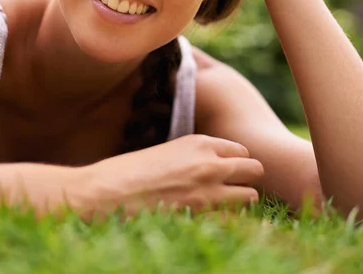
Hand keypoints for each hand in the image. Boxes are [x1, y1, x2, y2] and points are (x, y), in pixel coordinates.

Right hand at [79, 135, 263, 220]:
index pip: (241, 150)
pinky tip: (213, 221)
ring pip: (252, 195)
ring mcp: (209, 189)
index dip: (235, 162)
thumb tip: (214, 169)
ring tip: (223, 206)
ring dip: (242, 201)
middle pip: (254, 168)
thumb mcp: (169, 152)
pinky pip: (235, 219)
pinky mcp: (203, 215)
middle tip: (232, 189)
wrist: (108, 191)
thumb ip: (195, 158)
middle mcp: (210, 162)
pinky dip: (230, 221)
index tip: (227, 172)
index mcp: (200, 142)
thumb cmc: (132, 171)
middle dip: (247, 179)